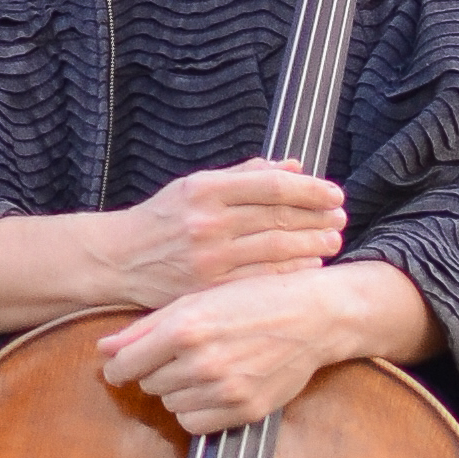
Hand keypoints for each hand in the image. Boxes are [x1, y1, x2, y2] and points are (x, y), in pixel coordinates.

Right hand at [0, 164, 345, 339]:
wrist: (117, 261)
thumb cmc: (161, 220)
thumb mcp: (195, 186)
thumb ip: (245, 175)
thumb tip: (293, 166)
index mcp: (205, 190)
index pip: (271, 186)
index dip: (310, 190)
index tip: (334, 193)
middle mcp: (206, 223)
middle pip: (278, 220)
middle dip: (317, 219)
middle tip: (341, 219)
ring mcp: (206, 260)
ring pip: (274, 252)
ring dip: (310, 246)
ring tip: (331, 242)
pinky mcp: (206, 290)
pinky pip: (259, 282)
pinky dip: (289, 274)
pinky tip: (307, 269)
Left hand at [98, 259, 432, 434]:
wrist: (312, 316)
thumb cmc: (252, 299)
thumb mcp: (196, 300)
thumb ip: (145, 328)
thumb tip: (104, 350)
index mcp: (185, 328)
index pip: (125, 366)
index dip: (119, 367)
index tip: (124, 366)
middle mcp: (203, 362)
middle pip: (148, 385)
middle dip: (156, 371)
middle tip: (182, 354)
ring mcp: (226, 390)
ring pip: (171, 406)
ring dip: (178, 391)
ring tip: (203, 367)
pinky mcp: (245, 410)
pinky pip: (196, 425)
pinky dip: (197, 411)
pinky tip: (213, 388)